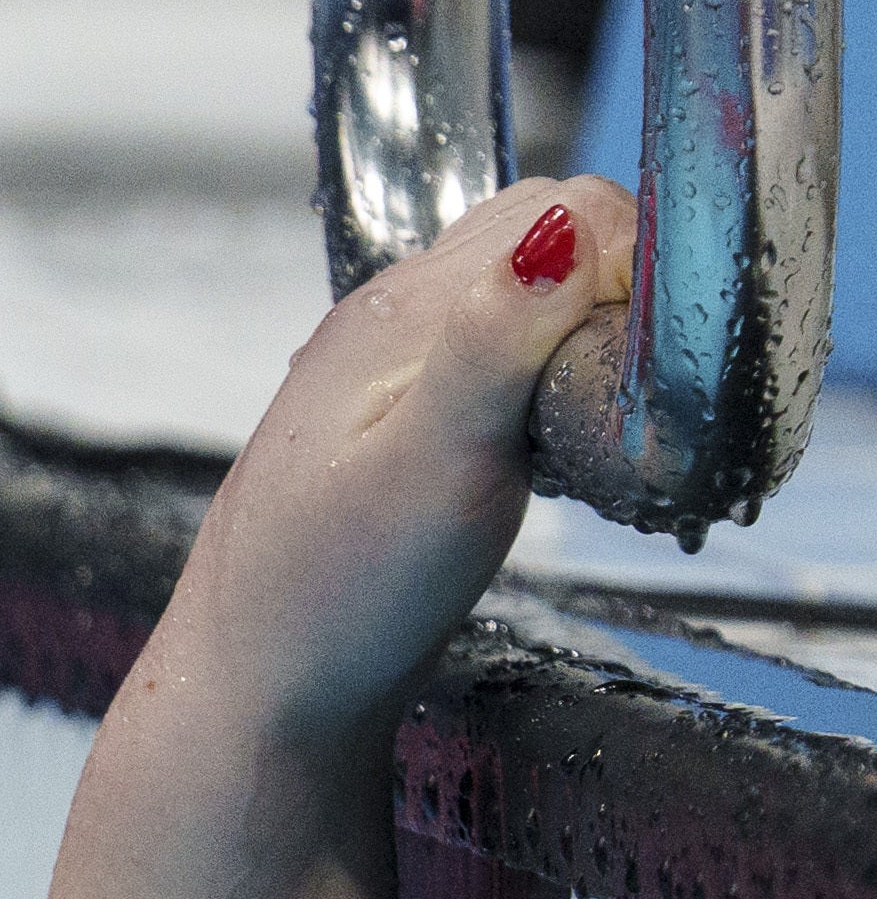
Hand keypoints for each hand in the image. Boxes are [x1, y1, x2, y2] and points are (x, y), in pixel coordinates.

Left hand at [156, 175, 630, 744]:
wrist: (261, 687)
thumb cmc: (332, 597)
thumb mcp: (431, 466)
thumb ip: (493, 344)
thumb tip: (564, 228)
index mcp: (399, 312)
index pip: (566, 211)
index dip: (632, 268)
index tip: (638, 361)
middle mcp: (392, 317)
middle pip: (552, 231)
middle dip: (619, 289)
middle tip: (619, 395)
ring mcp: (396, 363)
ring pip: (532, 289)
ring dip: (587, 333)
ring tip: (583, 427)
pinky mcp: (408, 413)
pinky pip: (507, 349)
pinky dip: (551, 377)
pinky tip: (547, 448)